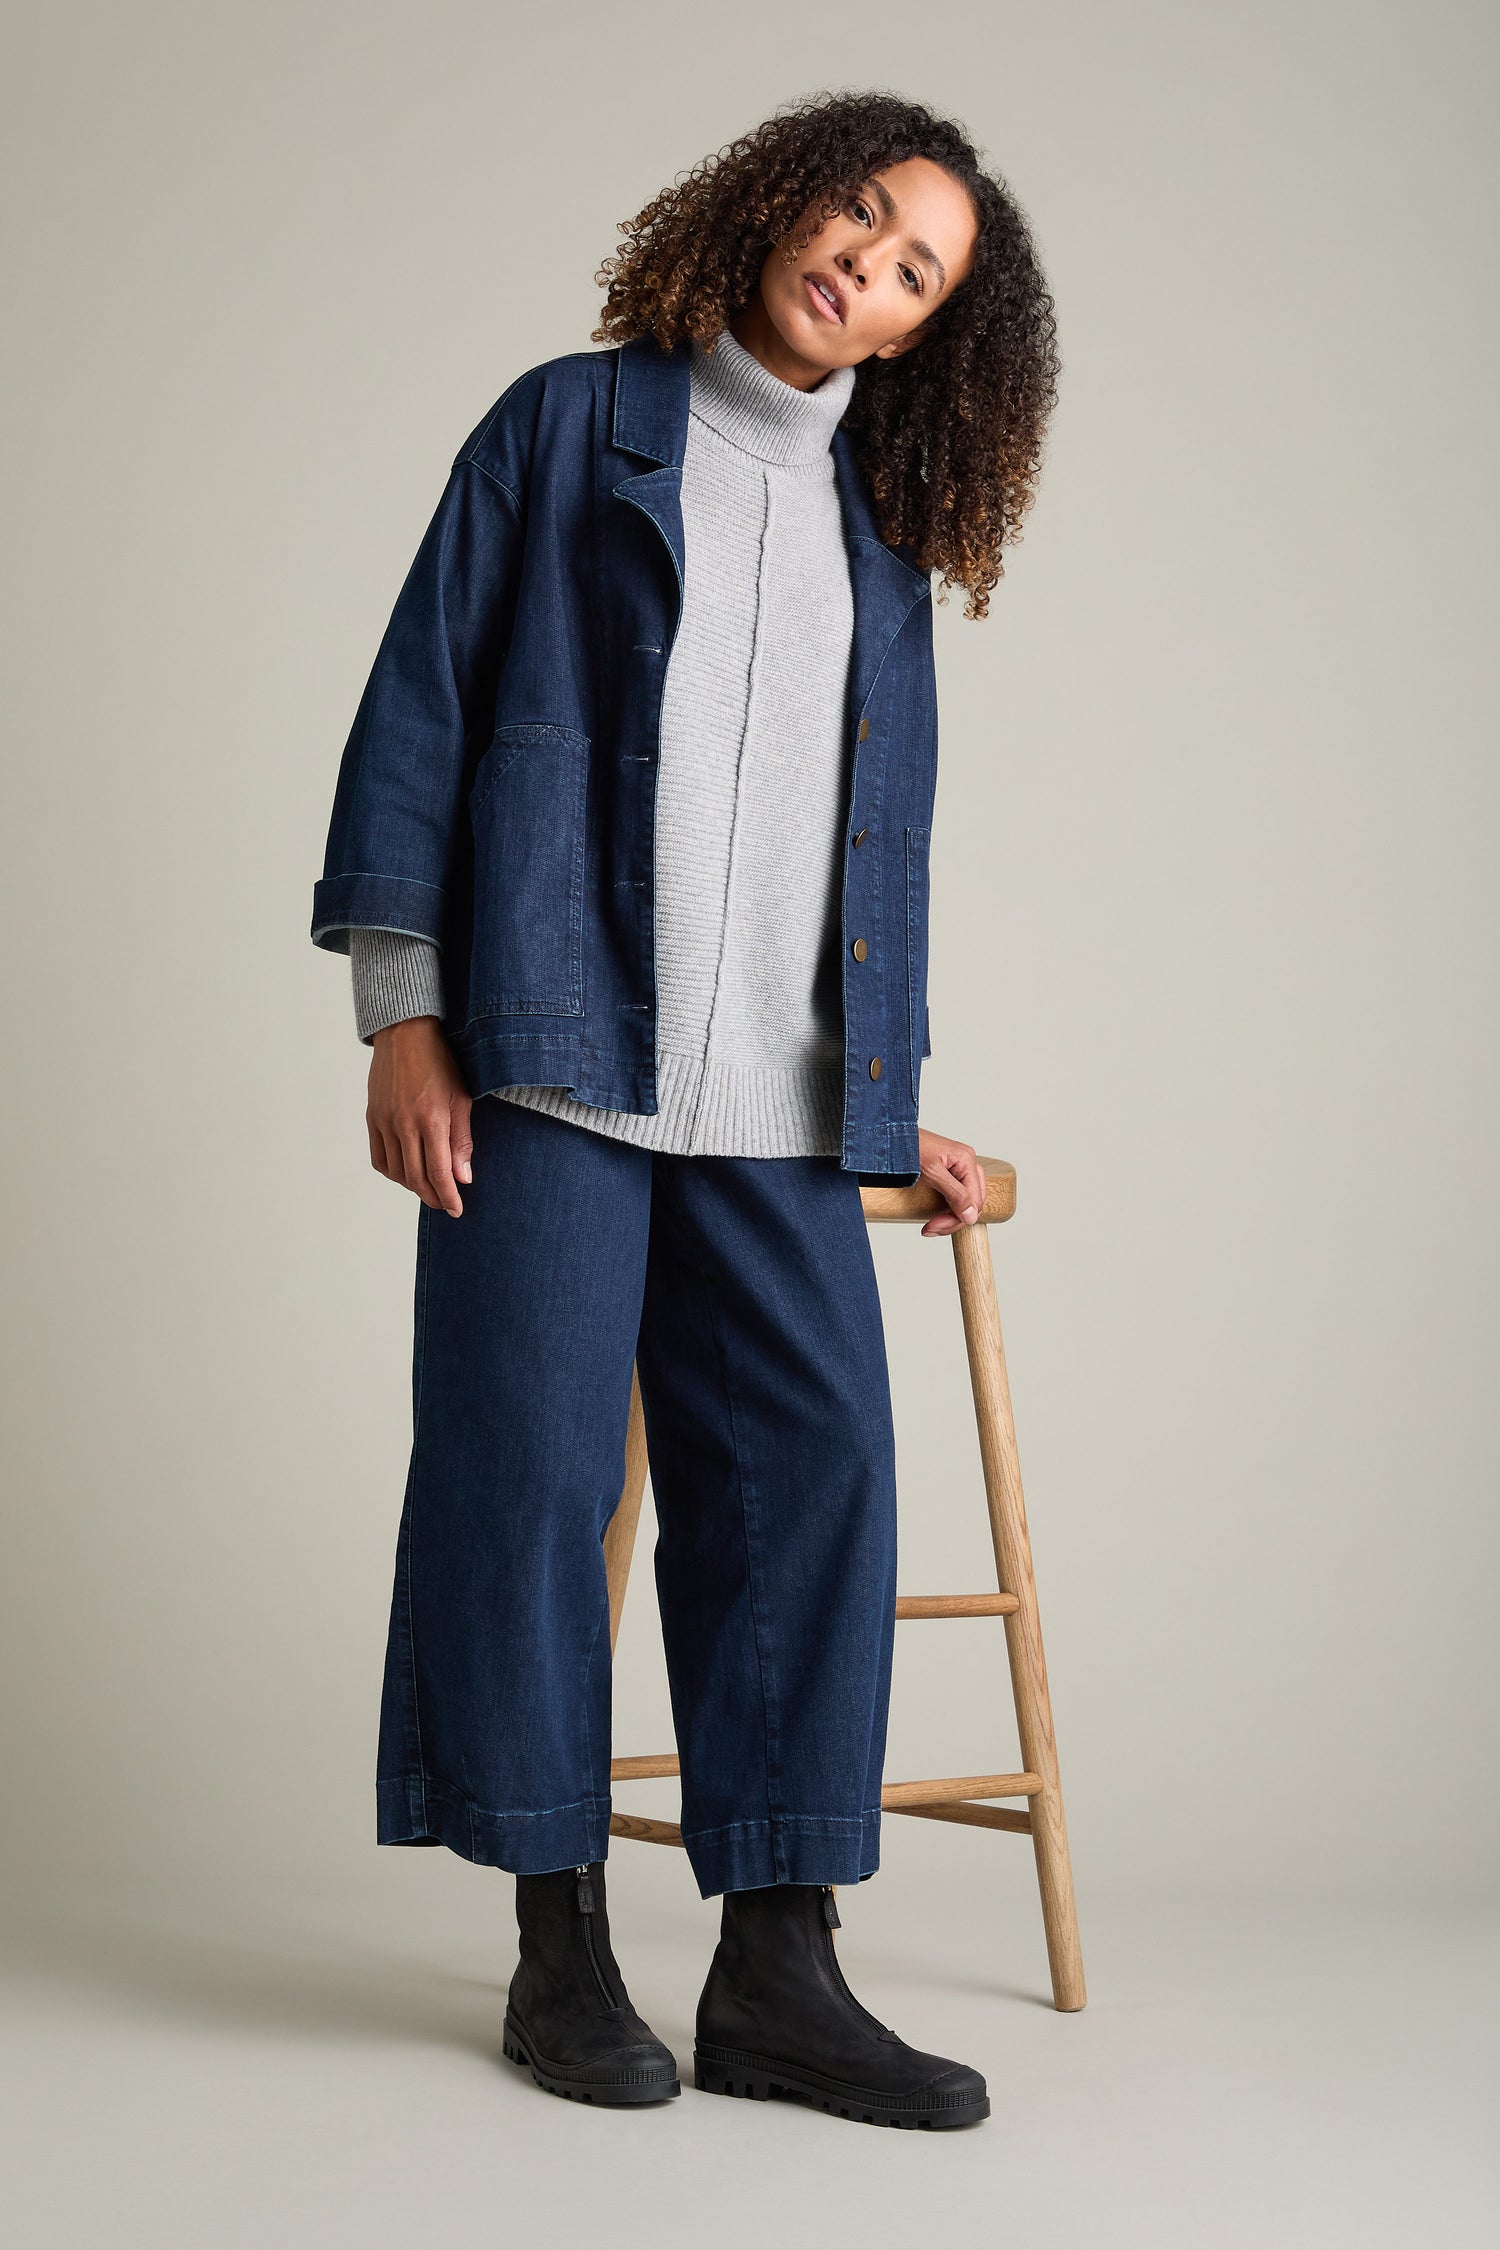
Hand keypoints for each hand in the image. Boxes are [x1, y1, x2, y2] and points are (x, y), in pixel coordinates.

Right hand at [366, 1018, 473, 1217]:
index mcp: (431, 1119)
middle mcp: (404, 1124)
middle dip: (433, 1197)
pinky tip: (406, 1172)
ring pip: (397, 1172)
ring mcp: (384, 1122)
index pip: (438, 1173)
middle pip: (416, 1178)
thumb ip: (462, 1141)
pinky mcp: (372, 1118)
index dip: (448, 1197)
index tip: (457, 1210)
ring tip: (430, 1187)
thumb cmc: (440, 1062)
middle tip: (446, 1204)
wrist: (405, 1034)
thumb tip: (462, 1178)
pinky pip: (379, 1158)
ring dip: (414, 1186)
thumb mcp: (461, 1098)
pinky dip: (393, 1172)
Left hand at [916, 1128, 987, 1237]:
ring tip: (930, 1227)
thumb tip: (971, 1215)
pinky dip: (946, 1210)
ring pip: (965, 1202)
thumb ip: (954, 1193)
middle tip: (930, 1229)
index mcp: (966, 1160)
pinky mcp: (949, 1173)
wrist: (889, 1134)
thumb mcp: (931, 1173)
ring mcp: (959, 1168)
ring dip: (949, 1218)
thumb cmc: (907, 1146)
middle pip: (972, 1203)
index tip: (935, 1228)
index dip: (956, 1218)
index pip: (974, 1200)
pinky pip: (957, 1197)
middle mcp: (967, 1163)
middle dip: (952, 1220)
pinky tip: (934, 1217)